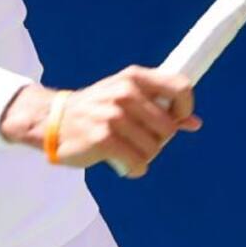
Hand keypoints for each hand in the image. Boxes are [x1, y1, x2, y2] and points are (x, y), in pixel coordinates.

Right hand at [1, 68, 200, 177]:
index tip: (176, 119)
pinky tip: (119, 163)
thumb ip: (159, 107)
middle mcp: (125, 92)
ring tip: (123, 149)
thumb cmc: (94, 109)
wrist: (51, 120)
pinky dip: (132, 169)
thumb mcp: (124, 97)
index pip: (180, 87)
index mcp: (133, 78)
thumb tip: (194, 123)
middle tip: (136, 139)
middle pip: (169, 128)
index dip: (184, 108)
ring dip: (142, 156)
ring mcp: (113, 115)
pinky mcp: (103, 138)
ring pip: (154, 149)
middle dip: (157, 140)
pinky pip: (137, 163)